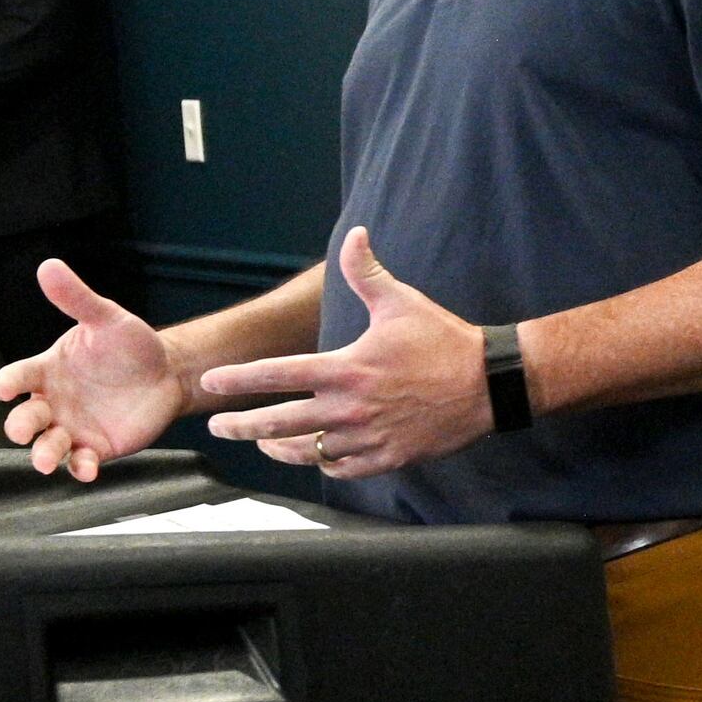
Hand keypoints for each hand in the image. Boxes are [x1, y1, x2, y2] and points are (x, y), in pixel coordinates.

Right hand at [0, 259, 186, 481]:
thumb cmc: (130, 344)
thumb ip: (77, 298)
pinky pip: (79, 461)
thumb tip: (48, 265)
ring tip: (47, 459)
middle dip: (20, 426)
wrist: (168, 372)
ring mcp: (72, 427)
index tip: (4, 388)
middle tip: (24, 430)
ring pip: (46, 445)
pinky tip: (87, 468)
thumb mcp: (106, 318)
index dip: (7, 383)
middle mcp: (53, 402)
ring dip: (43, 454)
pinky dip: (79, 468)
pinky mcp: (95, 446)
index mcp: (47, 370)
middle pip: (24, 419)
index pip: (16, 377)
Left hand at [190, 229, 490, 478]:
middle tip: (217, 425)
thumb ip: (366, 272)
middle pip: (279, 422)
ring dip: (277, 447)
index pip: (277, 375)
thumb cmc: (444, 340)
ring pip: (307, 451)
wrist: (491, 383)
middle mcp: (350, 407)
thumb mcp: (402, 302)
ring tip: (260, 442)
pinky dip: (323, 463)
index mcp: (347, 368)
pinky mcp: (388, 457)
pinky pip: (342, 468)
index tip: (210, 382)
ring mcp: (368, 437)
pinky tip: (315, 455)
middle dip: (240, 425)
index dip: (238, 379)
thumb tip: (354, 233)